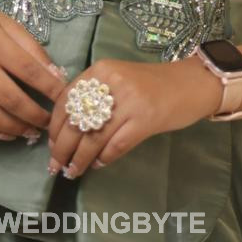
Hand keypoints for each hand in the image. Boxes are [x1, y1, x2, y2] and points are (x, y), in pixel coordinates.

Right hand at [0, 0, 67, 142]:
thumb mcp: (5, 22)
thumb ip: (30, 47)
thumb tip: (55, 75)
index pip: (30, 71)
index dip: (51, 88)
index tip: (65, 99)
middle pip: (13, 100)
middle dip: (36, 116)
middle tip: (50, 124)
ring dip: (16, 129)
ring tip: (32, 131)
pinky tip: (7, 132)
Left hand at [46, 55, 222, 178]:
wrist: (191, 83)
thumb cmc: (151, 84)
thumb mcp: (118, 79)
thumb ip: (95, 94)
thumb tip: (66, 127)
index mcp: (101, 70)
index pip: (67, 99)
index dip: (55, 126)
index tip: (50, 143)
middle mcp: (112, 82)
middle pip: (77, 121)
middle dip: (62, 147)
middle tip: (55, 165)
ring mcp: (129, 102)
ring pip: (93, 138)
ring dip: (79, 159)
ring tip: (72, 171)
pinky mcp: (145, 120)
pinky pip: (115, 146)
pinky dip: (103, 159)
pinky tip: (98, 165)